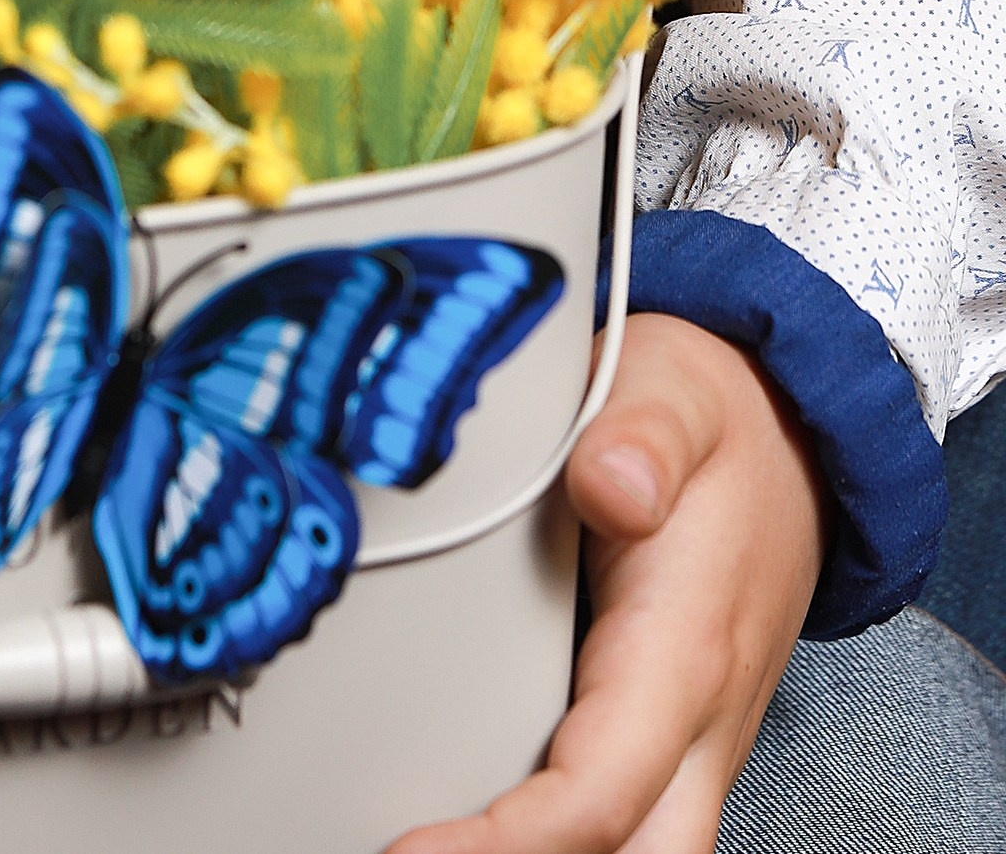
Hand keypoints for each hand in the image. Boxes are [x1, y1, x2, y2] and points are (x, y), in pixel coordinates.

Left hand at [384, 312, 825, 853]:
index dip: (506, 842)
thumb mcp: (676, 392)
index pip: (599, 794)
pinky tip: (474, 822)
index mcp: (683, 655)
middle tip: (411, 853)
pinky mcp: (663, 735)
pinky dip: (558, 836)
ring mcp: (685, 741)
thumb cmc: (713, 418)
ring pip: (639, 853)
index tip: (411, 848)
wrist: (787, 434)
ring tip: (431, 842)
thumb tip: (612, 485)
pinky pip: (625, 819)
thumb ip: (644, 434)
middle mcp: (693, 724)